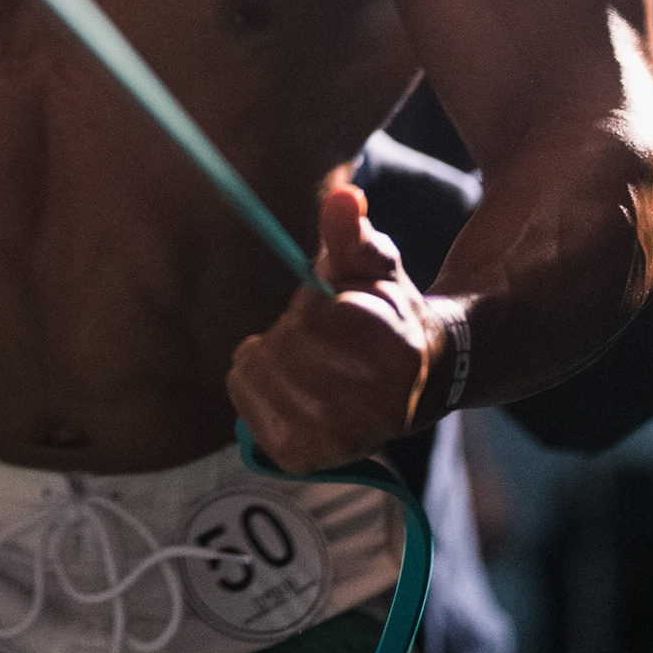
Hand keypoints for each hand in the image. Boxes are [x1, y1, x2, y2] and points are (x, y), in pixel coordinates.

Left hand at [226, 185, 439, 471]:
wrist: (409, 384)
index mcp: (398, 352)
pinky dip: (253, 381)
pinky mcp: (303, 456)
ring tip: (305, 359)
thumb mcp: (373, 266)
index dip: (318, 303)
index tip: (338, 308)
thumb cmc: (382, 313)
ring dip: (271, 354)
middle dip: (292, 328)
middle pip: (284, 346)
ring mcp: (339, 440)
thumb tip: (343, 195)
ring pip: (258, 371)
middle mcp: (376, 408)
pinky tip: (285, 383)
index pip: (318, 317)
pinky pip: (242, 398)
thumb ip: (353, 233)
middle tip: (319, 337)